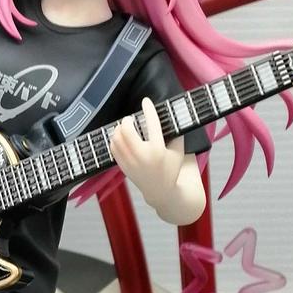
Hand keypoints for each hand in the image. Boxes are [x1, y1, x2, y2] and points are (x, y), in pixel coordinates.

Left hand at [109, 96, 205, 225]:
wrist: (161, 191)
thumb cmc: (171, 169)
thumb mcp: (179, 152)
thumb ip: (176, 134)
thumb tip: (171, 116)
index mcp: (158, 150)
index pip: (152, 124)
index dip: (148, 110)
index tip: (146, 101)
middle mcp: (142, 156)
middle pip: (127, 130)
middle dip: (127, 120)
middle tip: (130, 119)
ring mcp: (131, 162)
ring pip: (117, 139)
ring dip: (119, 129)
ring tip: (124, 127)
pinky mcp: (123, 167)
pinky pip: (113, 148)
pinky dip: (114, 139)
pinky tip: (119, 137)